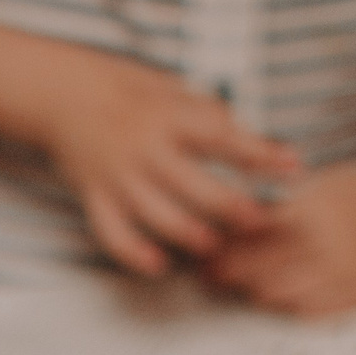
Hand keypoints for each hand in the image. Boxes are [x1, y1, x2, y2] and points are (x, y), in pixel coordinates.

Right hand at [41, 51, 298, 276]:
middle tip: (259, 221)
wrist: (63, 95)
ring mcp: (118, 176)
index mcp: (166, 117)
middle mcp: (143, 149)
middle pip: (192, 184)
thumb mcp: (170, 89)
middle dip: (229, 205)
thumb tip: (252, 140)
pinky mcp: (95, 197)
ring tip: (212, 243)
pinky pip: (112, 234)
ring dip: (187, 233)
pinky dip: (133, 254)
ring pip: (156, 214)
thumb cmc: (126, 92)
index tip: (292, 167)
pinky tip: (158, 265)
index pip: (221, 137)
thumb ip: (207, 116)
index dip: (259, 153)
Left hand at [202, 161, 355, 316]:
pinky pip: (310, 312)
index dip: (223, 252)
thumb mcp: (318, 188)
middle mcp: (329, 245)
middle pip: (261, 270)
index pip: (253, 239)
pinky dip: (285, 307)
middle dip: (228, 276)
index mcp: (315, 212)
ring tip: (234, 289)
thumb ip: (278, 208)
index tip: (201, 257)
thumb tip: (226, 227)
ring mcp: (346, 274)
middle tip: (206, 277)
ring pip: (281, 295)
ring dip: (252, 294)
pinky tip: (271, 300)